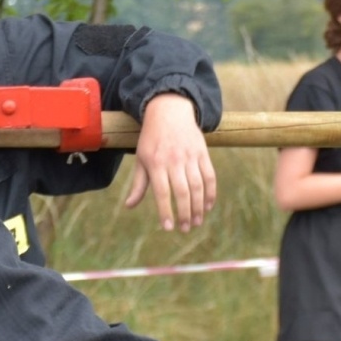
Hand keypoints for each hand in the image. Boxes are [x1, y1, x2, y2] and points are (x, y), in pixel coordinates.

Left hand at [125, 93, 215, 231]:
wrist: (169, 111)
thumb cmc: (151, 139)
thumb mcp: (141, 159)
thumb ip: (138, 184)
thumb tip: (129, 206)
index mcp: (156, 163)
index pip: (162, 192)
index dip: (166, 211)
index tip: (168, 228)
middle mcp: (174, 160)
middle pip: (183, 192)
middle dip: (185, 213)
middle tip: (186, 229)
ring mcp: (190, 157)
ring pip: (198, 186)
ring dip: (199, 207)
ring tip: (197, 222)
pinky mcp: (203, 153)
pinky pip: (210, 176)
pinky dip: (211, 193)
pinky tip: (208, 206)